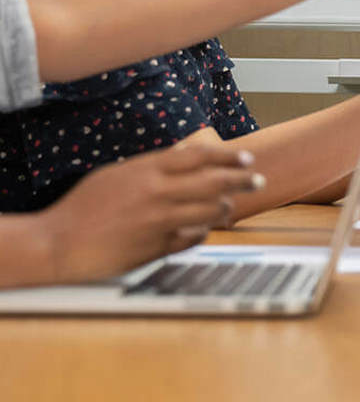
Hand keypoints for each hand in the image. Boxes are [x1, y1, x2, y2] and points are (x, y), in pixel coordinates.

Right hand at [39, 141, 262, 283]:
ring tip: (229, 206)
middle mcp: (158, 192)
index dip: (228, 157)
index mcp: (148, 170)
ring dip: (223, 208)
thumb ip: (152, 165)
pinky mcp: (156, 247)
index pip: (200, 156)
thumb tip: (183, 153)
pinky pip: (192, 237)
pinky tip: (203, 229)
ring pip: (208, 210)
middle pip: (213, 182)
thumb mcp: (117, 174)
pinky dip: (201, 232)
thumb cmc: (83, 207)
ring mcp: (159, 221)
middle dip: (241, 180)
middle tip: (259, 180)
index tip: (248, 158)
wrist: (57, 244)